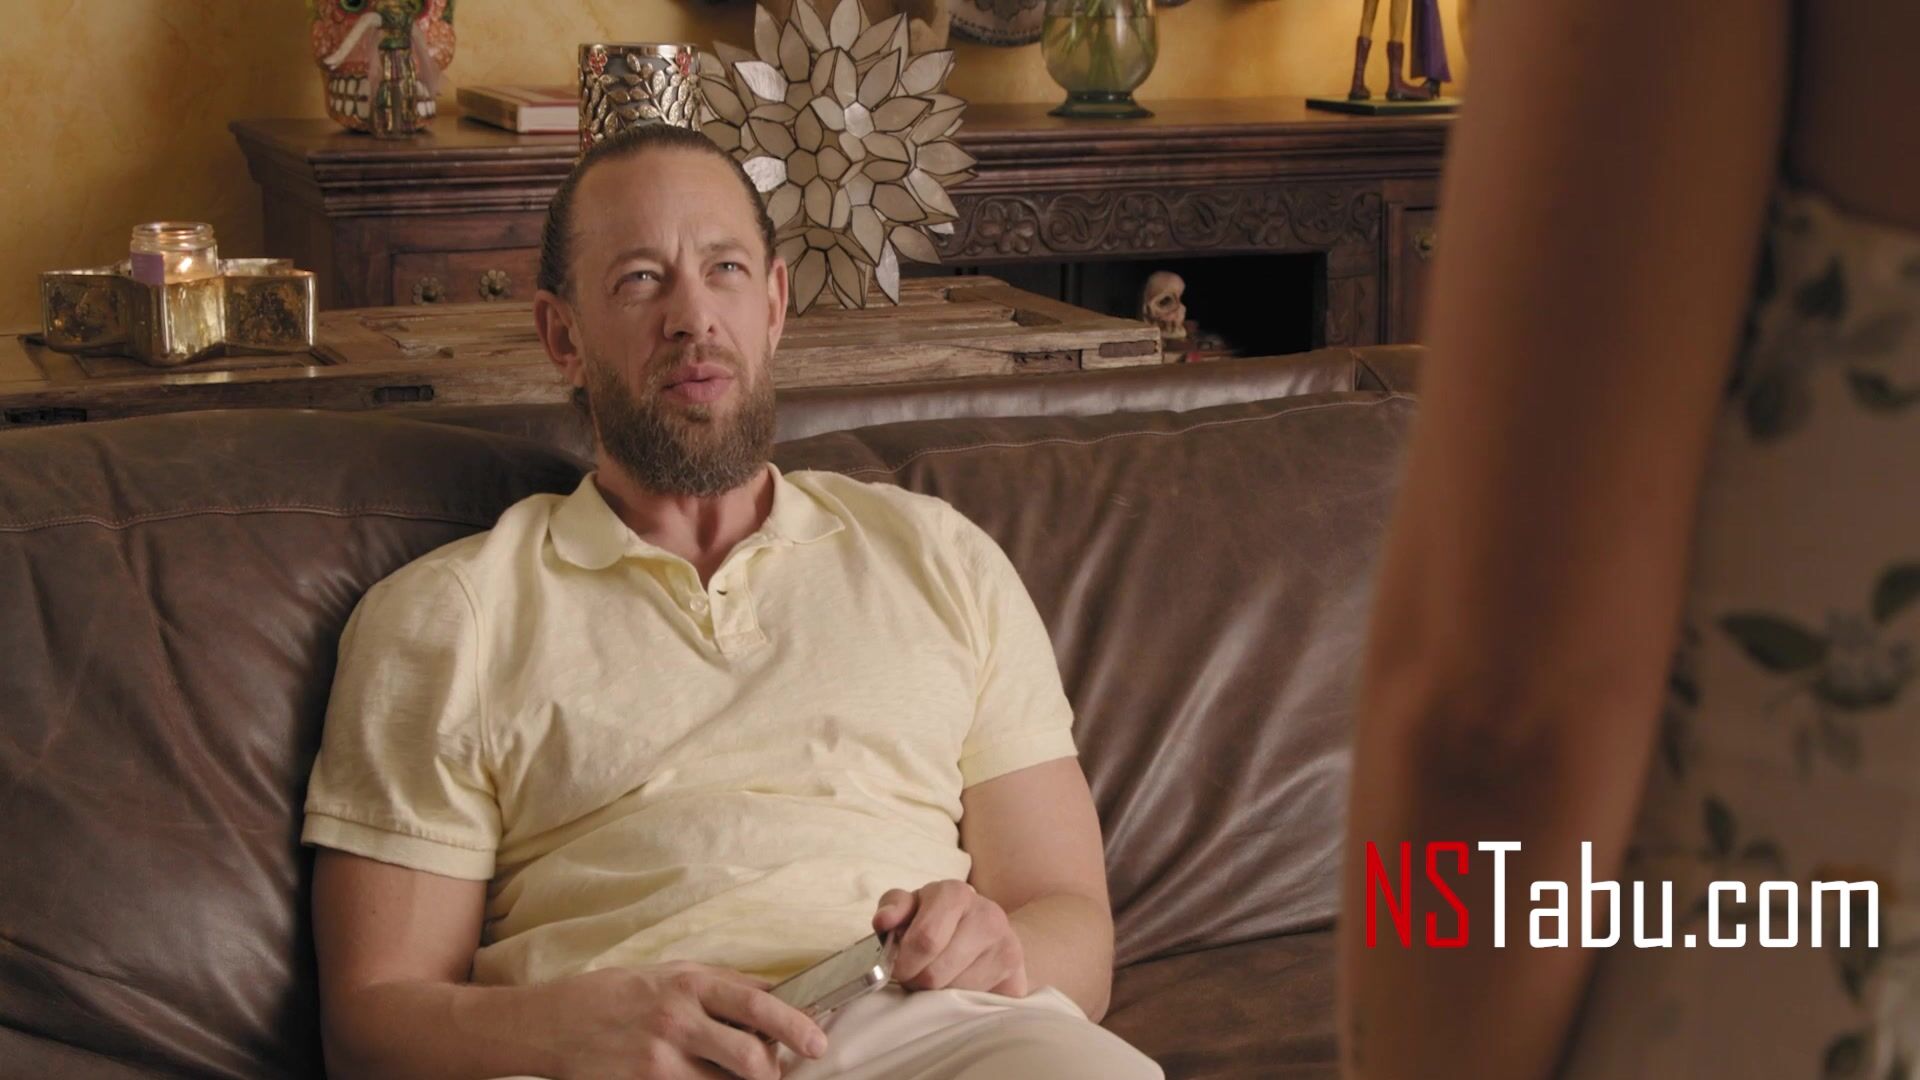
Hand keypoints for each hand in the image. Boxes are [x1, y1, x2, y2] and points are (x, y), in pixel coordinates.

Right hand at [550, 961, 826, 1079]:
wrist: (553, 1023)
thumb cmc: (617, 994)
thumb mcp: (670, 973)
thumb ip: (720, 986)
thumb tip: (772, 994)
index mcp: (689, 983)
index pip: (756, 1003)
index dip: (793, 1025)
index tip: (817, 1041)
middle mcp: (676, 1020)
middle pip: (747, 1056)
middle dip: (772, 1072)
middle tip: (777, 1074)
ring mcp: (658, 1060)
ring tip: (734, 1075)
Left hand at [873, 880, 1028, 997]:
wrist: (989, 934)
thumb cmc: (939, 921)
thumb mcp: (912, 907)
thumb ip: (894, 908)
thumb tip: (883, 921)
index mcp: (955, 893)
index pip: (925, 939)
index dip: (904, 962)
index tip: (898, 970)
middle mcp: (988, 915)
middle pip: (936, 973)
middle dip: (917, 982)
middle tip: (915, 978)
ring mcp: (1008, 947)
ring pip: (955, 993)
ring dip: (938, 995)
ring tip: (939, 980)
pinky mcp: (1018, 979)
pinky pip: (977, 1006)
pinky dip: (962, 1004)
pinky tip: (960, 989)